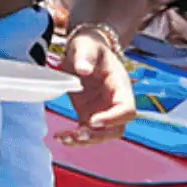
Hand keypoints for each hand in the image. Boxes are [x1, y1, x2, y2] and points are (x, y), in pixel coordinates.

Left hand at [57, 29, 134, 144]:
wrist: (84, 50)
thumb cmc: (90, 46)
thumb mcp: (86, 46)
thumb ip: (86, 56)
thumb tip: (83, 69)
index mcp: (121, 86)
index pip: (126, 109)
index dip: (114, 118)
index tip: (94, 120)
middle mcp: (115, 102)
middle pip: (116, 128)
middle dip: (99, 135)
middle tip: (78, 133)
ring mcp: (102, 110)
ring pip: (102, 134)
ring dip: (86, 140)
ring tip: (65, 138)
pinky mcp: (89, 114)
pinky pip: (86, 131)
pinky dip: (75, 137)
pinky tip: (60, 137)